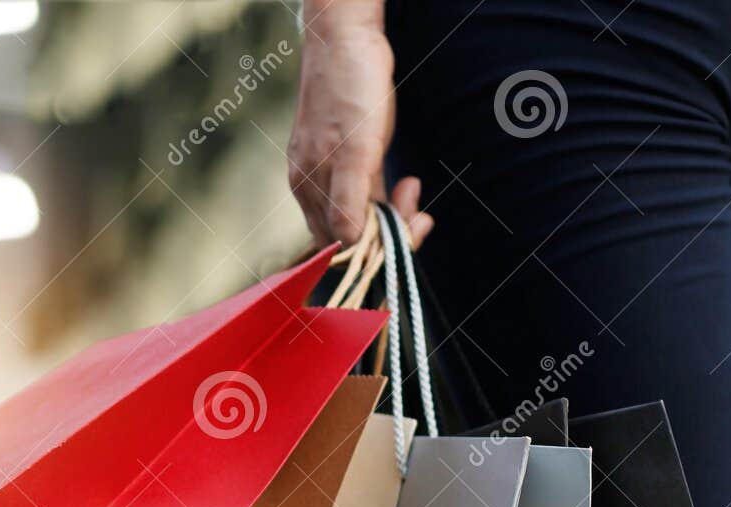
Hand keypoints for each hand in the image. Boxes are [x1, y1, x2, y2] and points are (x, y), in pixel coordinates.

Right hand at [288, 0, 432, 248]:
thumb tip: (349, 245)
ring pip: (356, 215)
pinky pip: (357, 193)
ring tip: (412, 186)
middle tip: (420, 207)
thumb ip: (350, 201)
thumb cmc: (351, 90)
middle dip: (388, 229)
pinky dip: (382, 194)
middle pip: (347, 234)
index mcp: (310, 189)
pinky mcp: (335, 155)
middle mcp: (310, 185)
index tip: (413, 223)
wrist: (344, 38)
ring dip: (390, 211)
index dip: (378, 244)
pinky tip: (400, 180)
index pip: (341, 244)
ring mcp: (320, 170)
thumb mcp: (357, 150)